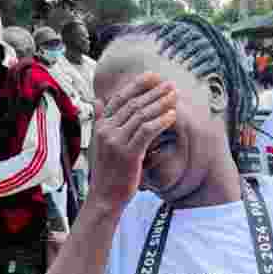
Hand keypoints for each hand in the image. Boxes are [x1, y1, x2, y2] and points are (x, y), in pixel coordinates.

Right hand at [91, 73, 176, 207]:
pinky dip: (161, 121)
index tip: (153, 76)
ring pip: (141, 115)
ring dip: (160, 104)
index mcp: (101, 126)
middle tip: (170, 84)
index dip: (137, 85)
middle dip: (153, 92)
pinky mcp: (127, 154)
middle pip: (133, 104)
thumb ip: (101, 120)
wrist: (105, 197)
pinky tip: (172, 115)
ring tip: (174, 96)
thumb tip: (98, 100)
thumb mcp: (101, 143)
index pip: (120, 98)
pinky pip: (147, 131)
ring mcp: (116, 142)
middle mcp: (106, 130)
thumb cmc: (108, 172)